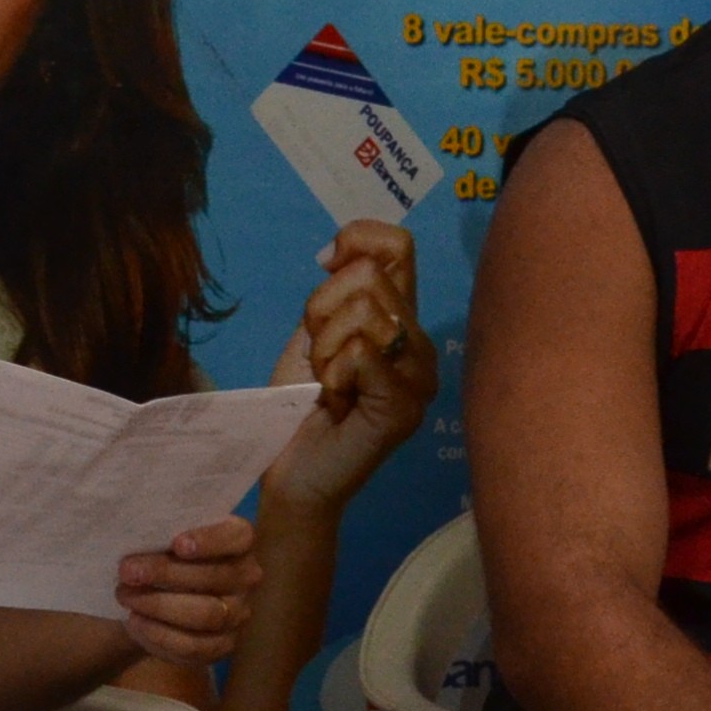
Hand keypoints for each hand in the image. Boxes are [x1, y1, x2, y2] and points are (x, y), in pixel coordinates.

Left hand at [110, 514, 261, 670]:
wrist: (153, 593)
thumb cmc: (161, 552)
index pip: (238, 537)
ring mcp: (238, 613)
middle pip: (214, 577)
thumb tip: (133, 533)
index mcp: (238, 541)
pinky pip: (195, 646)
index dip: (210, 541)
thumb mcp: (162, 536)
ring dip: (159, 606)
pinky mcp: (222, 645)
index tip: (177, 544)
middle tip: (127, 571)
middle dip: (166, 574)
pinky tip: (135, 622)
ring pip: (206, 614)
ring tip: (125, 595)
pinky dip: (161, 635)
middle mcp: (246, 577)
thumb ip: (159, 531)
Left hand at [263, 224, 438, 512]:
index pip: (399, 244)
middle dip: (323, 312)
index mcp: (402, 319)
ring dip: (326, 348)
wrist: (290, 470)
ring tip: (329, 383)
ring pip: (366, 313)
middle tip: (321, 358)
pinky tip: (336, 401)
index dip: (356, 241)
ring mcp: (419, 378)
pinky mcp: (405, 407)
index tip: (324, 269)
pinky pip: (362, 353)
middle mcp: (420, 344)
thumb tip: (340, 250)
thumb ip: (336, 290)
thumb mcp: (314, 332)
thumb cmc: (299, 403)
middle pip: (370, 276)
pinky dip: (332, 373)